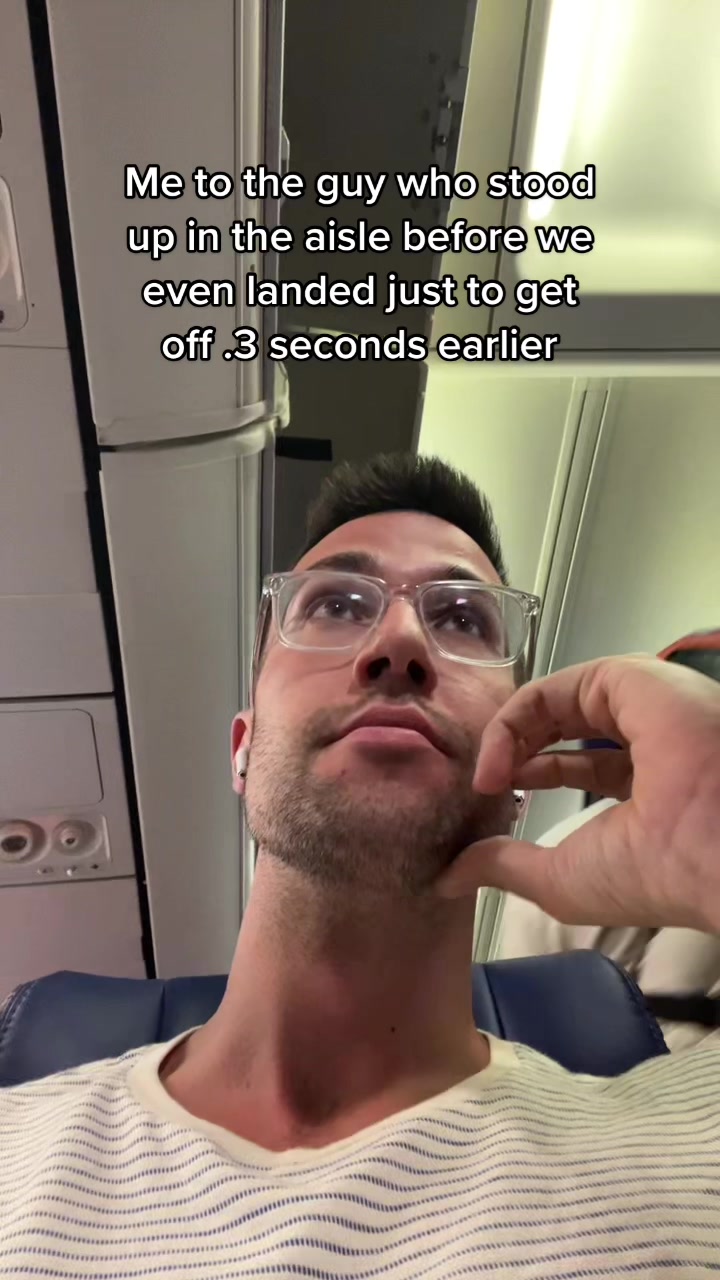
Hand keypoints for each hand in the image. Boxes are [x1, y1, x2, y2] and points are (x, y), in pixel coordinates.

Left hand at [436, 655, 719, 932]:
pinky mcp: (629, 678)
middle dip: (515, 749)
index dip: (533, 774)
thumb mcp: (561, 879)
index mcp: (652, 783)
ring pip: (556, 702)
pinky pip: (555, 688)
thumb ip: (504, 867)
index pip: (583, 764)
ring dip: (511, 735)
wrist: (711, 850)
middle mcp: (651, 736)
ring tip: (489, 775)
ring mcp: (642, 703)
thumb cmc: (650, 872)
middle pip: (565, 724)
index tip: (496, 801)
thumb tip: (449, 877)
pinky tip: (499, 762)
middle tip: (485, 783)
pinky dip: (515, 721)